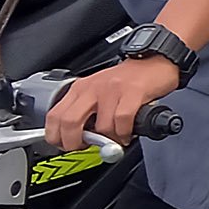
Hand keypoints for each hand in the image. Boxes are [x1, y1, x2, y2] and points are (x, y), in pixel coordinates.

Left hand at [43, 55, 181, 147]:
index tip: (66, 146)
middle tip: (86, 148)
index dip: (56, 137)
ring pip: (100, 126)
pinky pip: (122, 121)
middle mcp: (92, 88)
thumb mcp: (99, 92)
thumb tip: (80, 140)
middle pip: (69, 122)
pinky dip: (124, 133)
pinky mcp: (132, 92)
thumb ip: (87, 114)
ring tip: (115, 139)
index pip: (54, 116)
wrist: (154, 60)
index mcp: (80, 89)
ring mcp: (111, 90)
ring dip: (109, 140)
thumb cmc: (127, 80)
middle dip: (75, 142)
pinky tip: (128, 134)